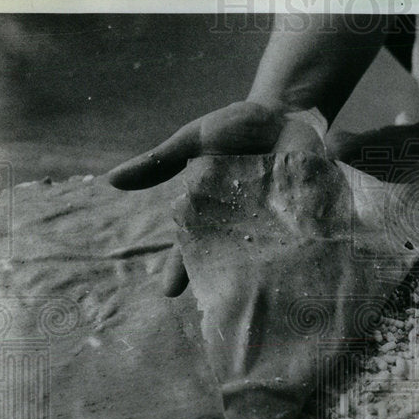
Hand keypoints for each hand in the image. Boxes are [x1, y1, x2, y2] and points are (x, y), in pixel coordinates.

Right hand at [106, 101, 326, 295]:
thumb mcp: (194, 140)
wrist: (284, 113)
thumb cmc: (234, 130)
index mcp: (212, 213)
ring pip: (264, 258)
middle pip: (229, 260)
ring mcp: (275, 224)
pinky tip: (300, 277)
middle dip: (221, 281)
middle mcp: (243, 225)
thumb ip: (159, 162)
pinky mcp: (307, 217)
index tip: (169, 290)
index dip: (180, 267)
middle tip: (218, 305)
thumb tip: (112, 180)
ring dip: (262, 276)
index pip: (192, 246)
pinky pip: (302, 240)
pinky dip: (302, 255)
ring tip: (258, 299)